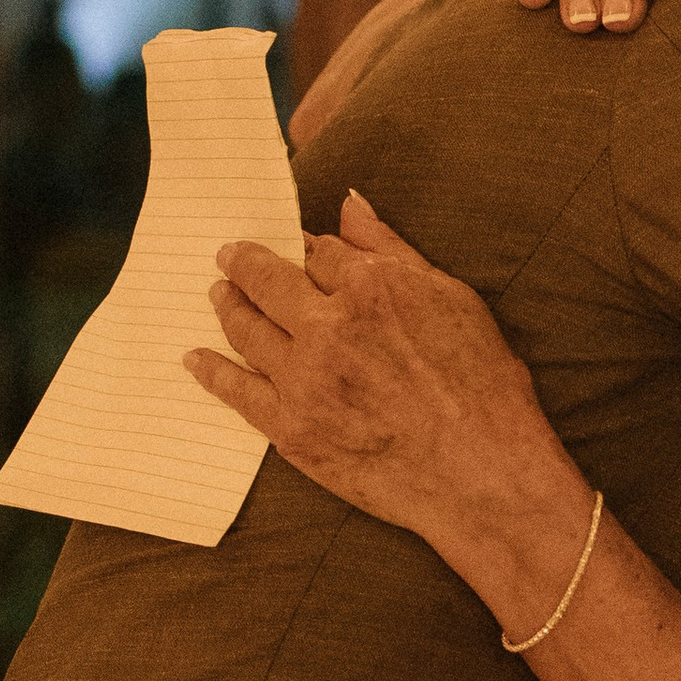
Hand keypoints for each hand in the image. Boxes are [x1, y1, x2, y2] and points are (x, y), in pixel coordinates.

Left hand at [186, 195, 582, 586]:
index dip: (306, 249)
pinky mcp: (292, 428)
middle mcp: (329, 325)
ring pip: (248, 329)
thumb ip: (393, 250)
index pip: (319, 251)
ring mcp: (305, 378)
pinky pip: (236, 391)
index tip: (296, 250)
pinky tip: (196, 359)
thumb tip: (350, 206)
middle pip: (269, 280)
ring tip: (217, 294)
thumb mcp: (453, 299)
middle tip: (228, 256)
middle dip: (244, 263)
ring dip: (226, 305)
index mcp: (372, 285)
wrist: (484, 475)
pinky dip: (211, 371)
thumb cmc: (484, 387)